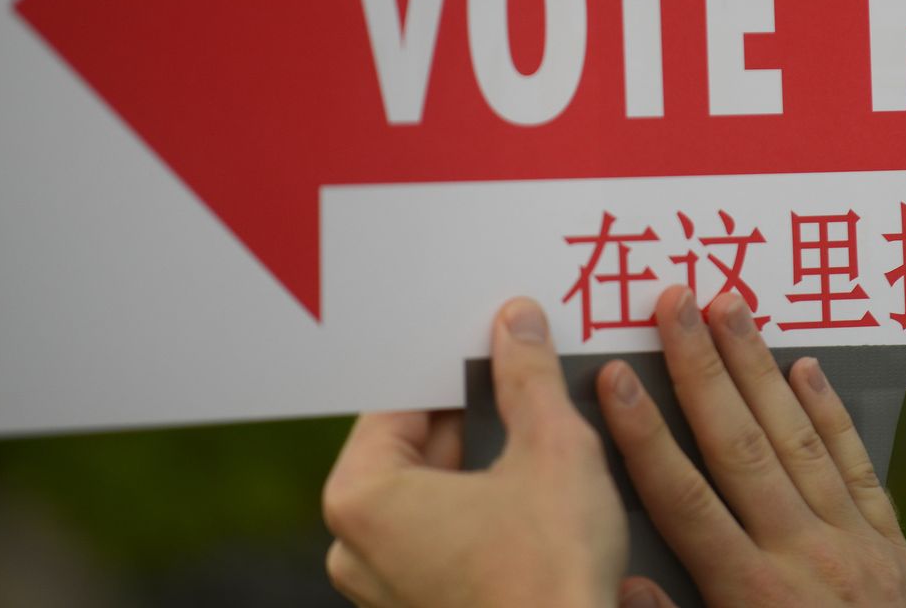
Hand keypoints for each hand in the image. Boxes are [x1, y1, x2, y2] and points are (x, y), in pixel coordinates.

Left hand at [322, 298, 630, 606]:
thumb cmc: (550, 572)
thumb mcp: (552, 449)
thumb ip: (528, 378)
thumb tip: (518, 325)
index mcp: (361, 498)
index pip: (402, 401)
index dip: (456, 369)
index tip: (497, 350)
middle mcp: (352, 548)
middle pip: (415, 448)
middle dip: (473, 416)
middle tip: (525, 390)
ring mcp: (383, 589)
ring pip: (432, 496)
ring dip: (480, 466)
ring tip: (536, 444)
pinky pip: (442, 540)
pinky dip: (479, 514)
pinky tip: (530, 503)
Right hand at [596, 286, 905, 606]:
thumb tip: (622, 579)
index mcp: (753, 596)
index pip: (683, 499)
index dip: (643, 435)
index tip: (611, 378)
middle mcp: (802, 554)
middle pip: (739, 444)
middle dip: (701, 367)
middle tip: (674, 300)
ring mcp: (853, 542)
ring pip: (797, 437)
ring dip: (760, 366)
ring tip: (732, 306)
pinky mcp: (891, 545)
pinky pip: (857, 464)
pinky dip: (830, 413)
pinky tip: (806, 367)